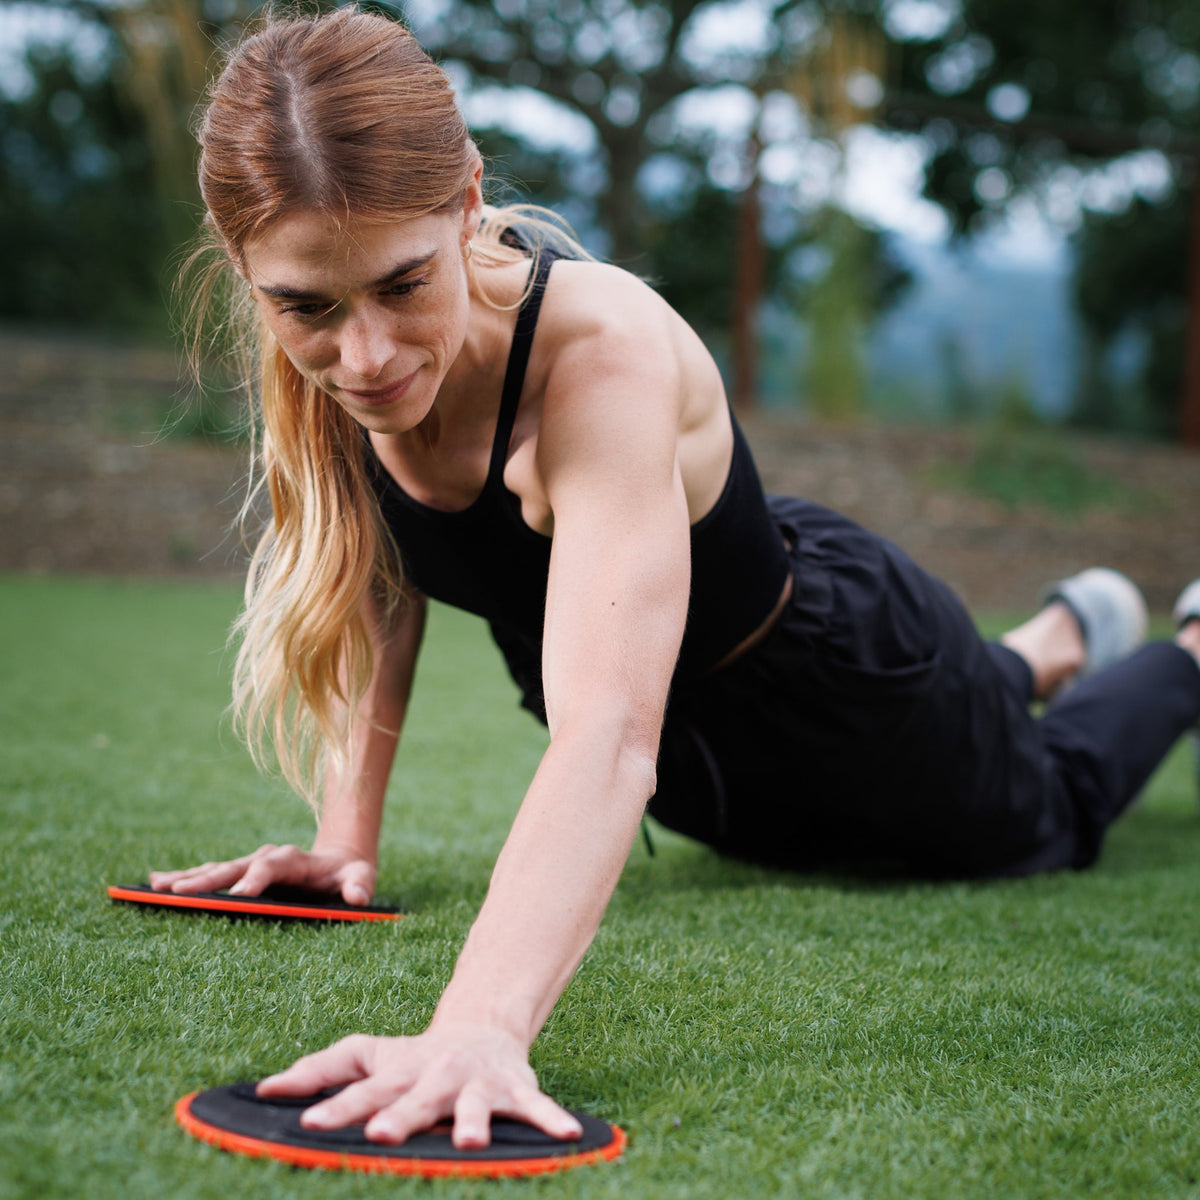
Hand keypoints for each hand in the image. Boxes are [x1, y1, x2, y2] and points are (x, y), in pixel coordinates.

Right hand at [148, 842, 376, 905]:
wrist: (339, 860)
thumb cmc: (349, 875)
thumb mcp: (360, 878)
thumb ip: (360, 886)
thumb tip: (360, 898)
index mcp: (294, 859)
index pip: (272, 866)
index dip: (256, 879)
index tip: (237, 895)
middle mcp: (267, 857)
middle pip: (234, 867)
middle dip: (207, 880)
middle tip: (178, 892)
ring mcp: (250, 864)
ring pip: (215, 870)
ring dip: (186, 879)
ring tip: (154, 887)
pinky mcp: (240, 873)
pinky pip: (209, 875)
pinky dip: (184, 879)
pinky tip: (154, 885)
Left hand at [256, 1024, 582, 1149]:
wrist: (481, 1029)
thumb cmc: (413, 1057)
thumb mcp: (369, 1055)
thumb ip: (321, 1070)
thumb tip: (263, 1089)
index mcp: (400, 1072)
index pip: (363, 1090)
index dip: (338, 1106)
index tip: (309, 1124)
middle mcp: (437, 1076)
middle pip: (416, 1099)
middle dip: (401, 1117)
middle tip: (381, 1134)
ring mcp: (477, 1083)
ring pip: (475, 1104)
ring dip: (473, 1121)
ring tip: (470, 1141)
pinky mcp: (514, 1089)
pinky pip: (537, 1107)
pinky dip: (551, 1119)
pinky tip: (569, 1136)